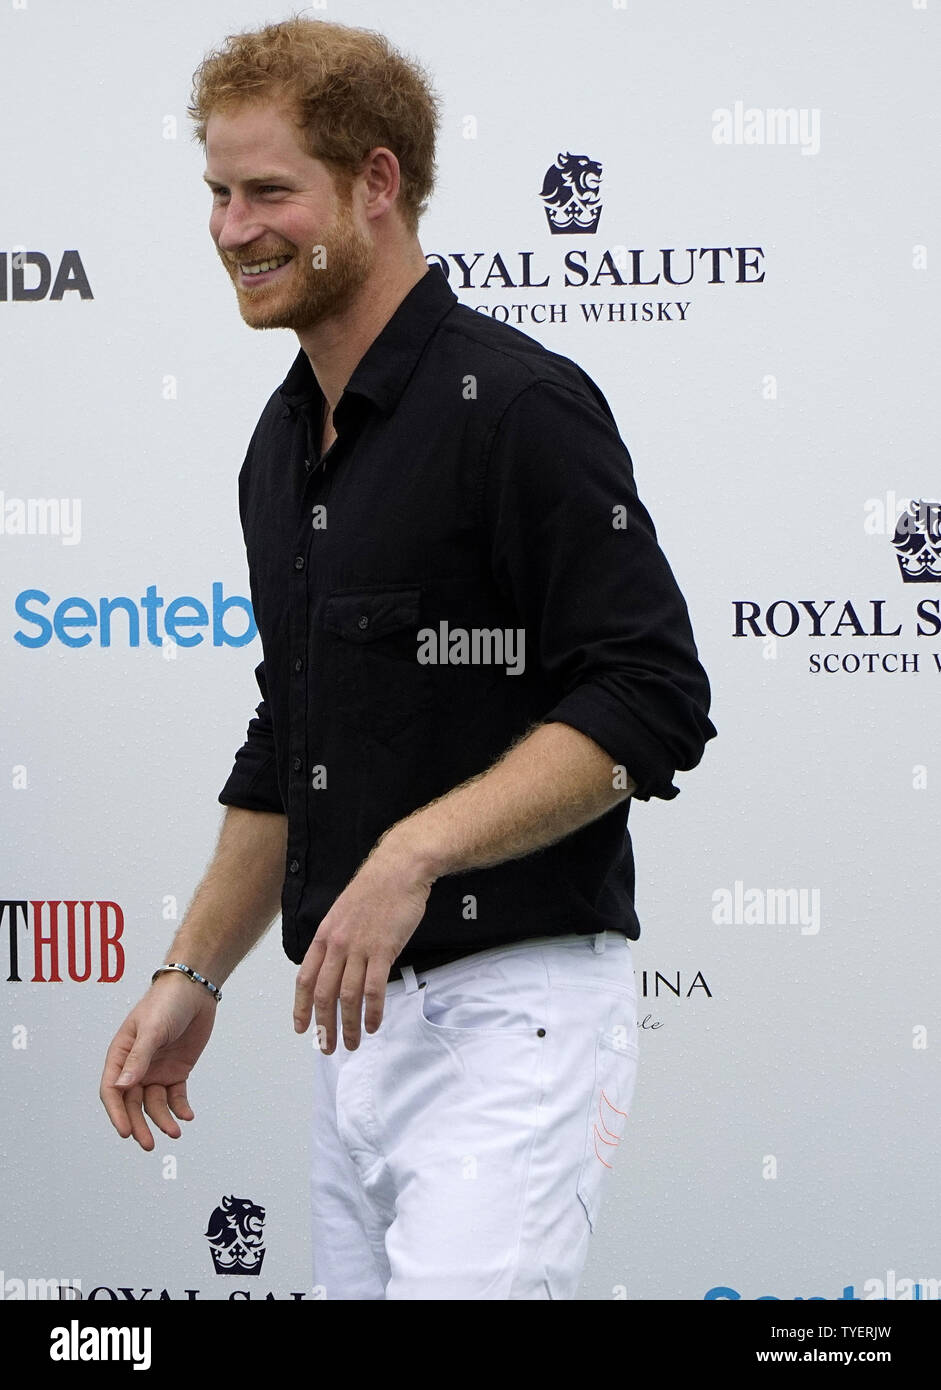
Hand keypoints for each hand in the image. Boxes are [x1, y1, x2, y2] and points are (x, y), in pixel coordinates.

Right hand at [99, 972, 217, 1150]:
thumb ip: (139, 1058)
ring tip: (174, 1132)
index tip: (126, 1131)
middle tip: (148, 1144)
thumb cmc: (166, 1003)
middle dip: (140, 1124)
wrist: (194, 990)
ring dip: (163, 1119)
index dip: (117, 1113)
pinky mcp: (177, 1071)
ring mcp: (156, 1070)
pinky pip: (176, 1096)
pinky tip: (186, 1116)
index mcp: (120, 1055)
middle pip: (133, 1103)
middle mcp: (136, 1066)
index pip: (112, 1090)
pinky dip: (179, 1108)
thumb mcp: (152, 1030)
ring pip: (154, 1104)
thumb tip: (123, 1087)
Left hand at [294, 836, 434, 1052]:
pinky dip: (373, 1011)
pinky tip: (374, 1024)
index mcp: (324, 935)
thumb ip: (338, 939)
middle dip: (324, 1025)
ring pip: (347, 996)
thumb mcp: (344, 912)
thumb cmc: (376, 887)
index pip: (305, 979)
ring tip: (353, 1042)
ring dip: (349, 1024)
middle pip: (324, 994)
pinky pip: (374, 988)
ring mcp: (360, 947)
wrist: (399, 868)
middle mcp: (337, 944)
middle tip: (327, 1046)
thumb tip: (337, 965)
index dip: (301, 1007)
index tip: (301, 1027)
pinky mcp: (384, 949)